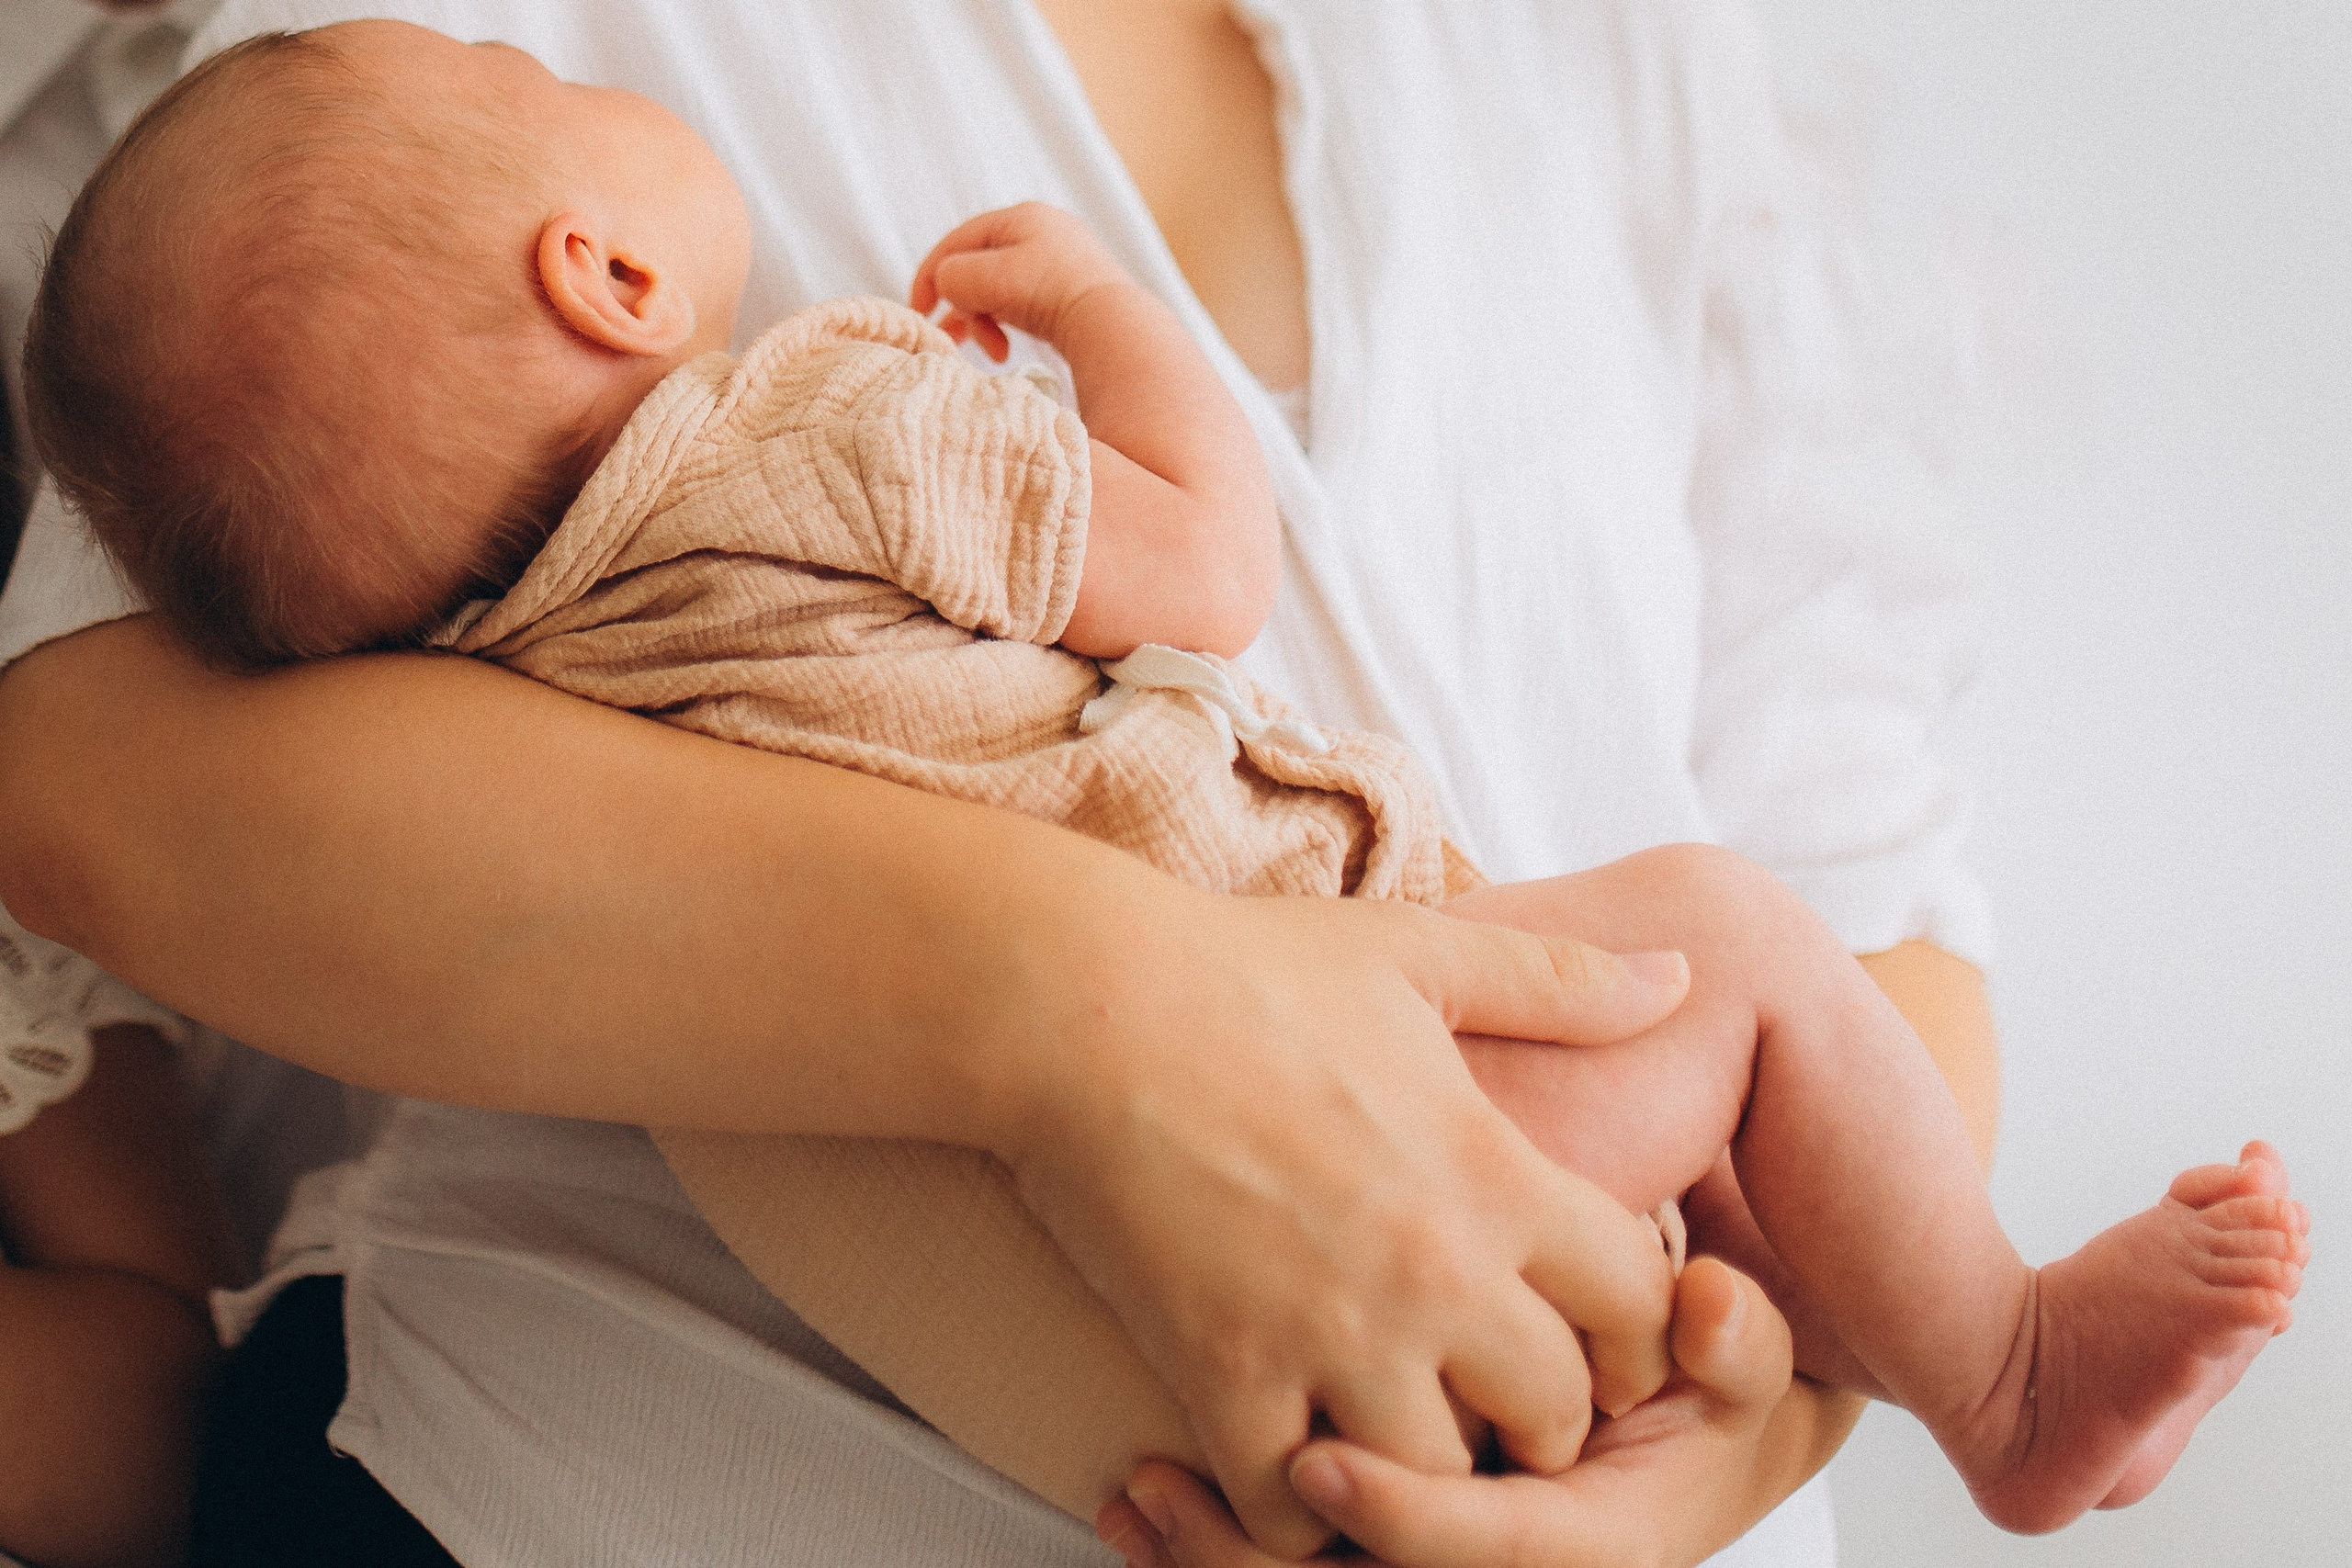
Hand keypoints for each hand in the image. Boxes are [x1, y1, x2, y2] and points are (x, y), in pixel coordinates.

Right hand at [910, 201, 1135, 361]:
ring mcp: (1060, 262)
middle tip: (951, 337)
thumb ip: (951, 275)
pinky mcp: (1071, 292)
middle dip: (962, 305)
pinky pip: (1024, 305)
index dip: (930, 274)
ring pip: (1001, 290)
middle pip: (980, 267)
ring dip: (985, 321)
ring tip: (991, 351)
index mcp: (1021, 216)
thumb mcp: (984, 277)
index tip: (917, 311)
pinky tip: (1009, 349)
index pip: (959, 240)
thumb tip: (948, 286)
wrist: (1111, 323)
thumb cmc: (1047, 293)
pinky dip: (1009, 325)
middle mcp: (1043, 232)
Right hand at [998, 887, 1691, 1554]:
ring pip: (1434, 1481)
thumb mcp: (1425, 955)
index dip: (1637, 1330)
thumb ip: (1563, 981)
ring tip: (1392, 1429)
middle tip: (1496, 1397)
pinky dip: (1294, 1503)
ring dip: (1422, 1473)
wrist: (1083, 1008)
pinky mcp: (1226, 1372)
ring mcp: (1330, 1333)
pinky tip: (1283, 1447)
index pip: (1643, 1305)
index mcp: (1494, 1176)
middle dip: (1542, 1419)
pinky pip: (1289, 1506)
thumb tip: (1677, 976)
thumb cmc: (1244, 970)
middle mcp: (1434, 1273)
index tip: (1595, 1326)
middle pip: (1556, 1416)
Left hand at [1099, 1257, 1805, 1567]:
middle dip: (1264, 1560)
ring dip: (1217, 1556)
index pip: (1499, 1551)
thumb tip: (1710, 1311)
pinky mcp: (1392, 1554)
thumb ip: (1735, 1345)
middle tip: (1170, 1493)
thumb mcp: (1740, 1367)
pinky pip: (1301, 1566)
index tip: (1320, 1463)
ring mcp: (1442, 1565)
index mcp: (1602, 1546)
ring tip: (1137, 1498)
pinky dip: (1219, 1537)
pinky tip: (1143, 1504)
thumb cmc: (1697, 1394)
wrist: (1690, 1433)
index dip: (1409, 1517)